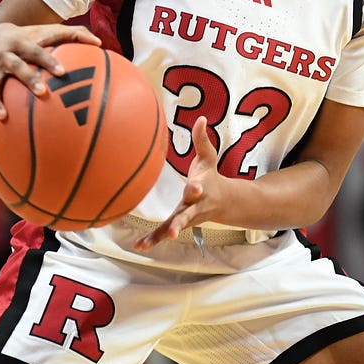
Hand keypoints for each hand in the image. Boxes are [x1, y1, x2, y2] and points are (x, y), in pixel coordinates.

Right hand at [0, 23, 101, 120]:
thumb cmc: (29, 38)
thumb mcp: (47, 31)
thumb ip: (74, 35)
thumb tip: (100, 43)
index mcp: (21, 42)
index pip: (36, 51)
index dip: (48, 60)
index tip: (62, 72)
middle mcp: (4, 55)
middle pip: (15, 66)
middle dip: (27, 78)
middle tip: (42, 92)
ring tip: (3, 116)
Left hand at [135, 116, 222, 250]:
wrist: (224, 202)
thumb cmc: (211, 175)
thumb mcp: (209, 157)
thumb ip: (202, 139)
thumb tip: (202, 118)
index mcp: (201, 188)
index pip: (198, 188)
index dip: (196, 187)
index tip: (195, 186)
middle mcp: (194, 206)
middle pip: (187, 214)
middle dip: (181, 221)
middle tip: (174, 230)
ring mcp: (186, 217)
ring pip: (175, 226)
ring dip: (164, 234)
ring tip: (153, 242)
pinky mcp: (177, 223)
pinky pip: (163, 232)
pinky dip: (152, 239)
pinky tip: (139, 246)